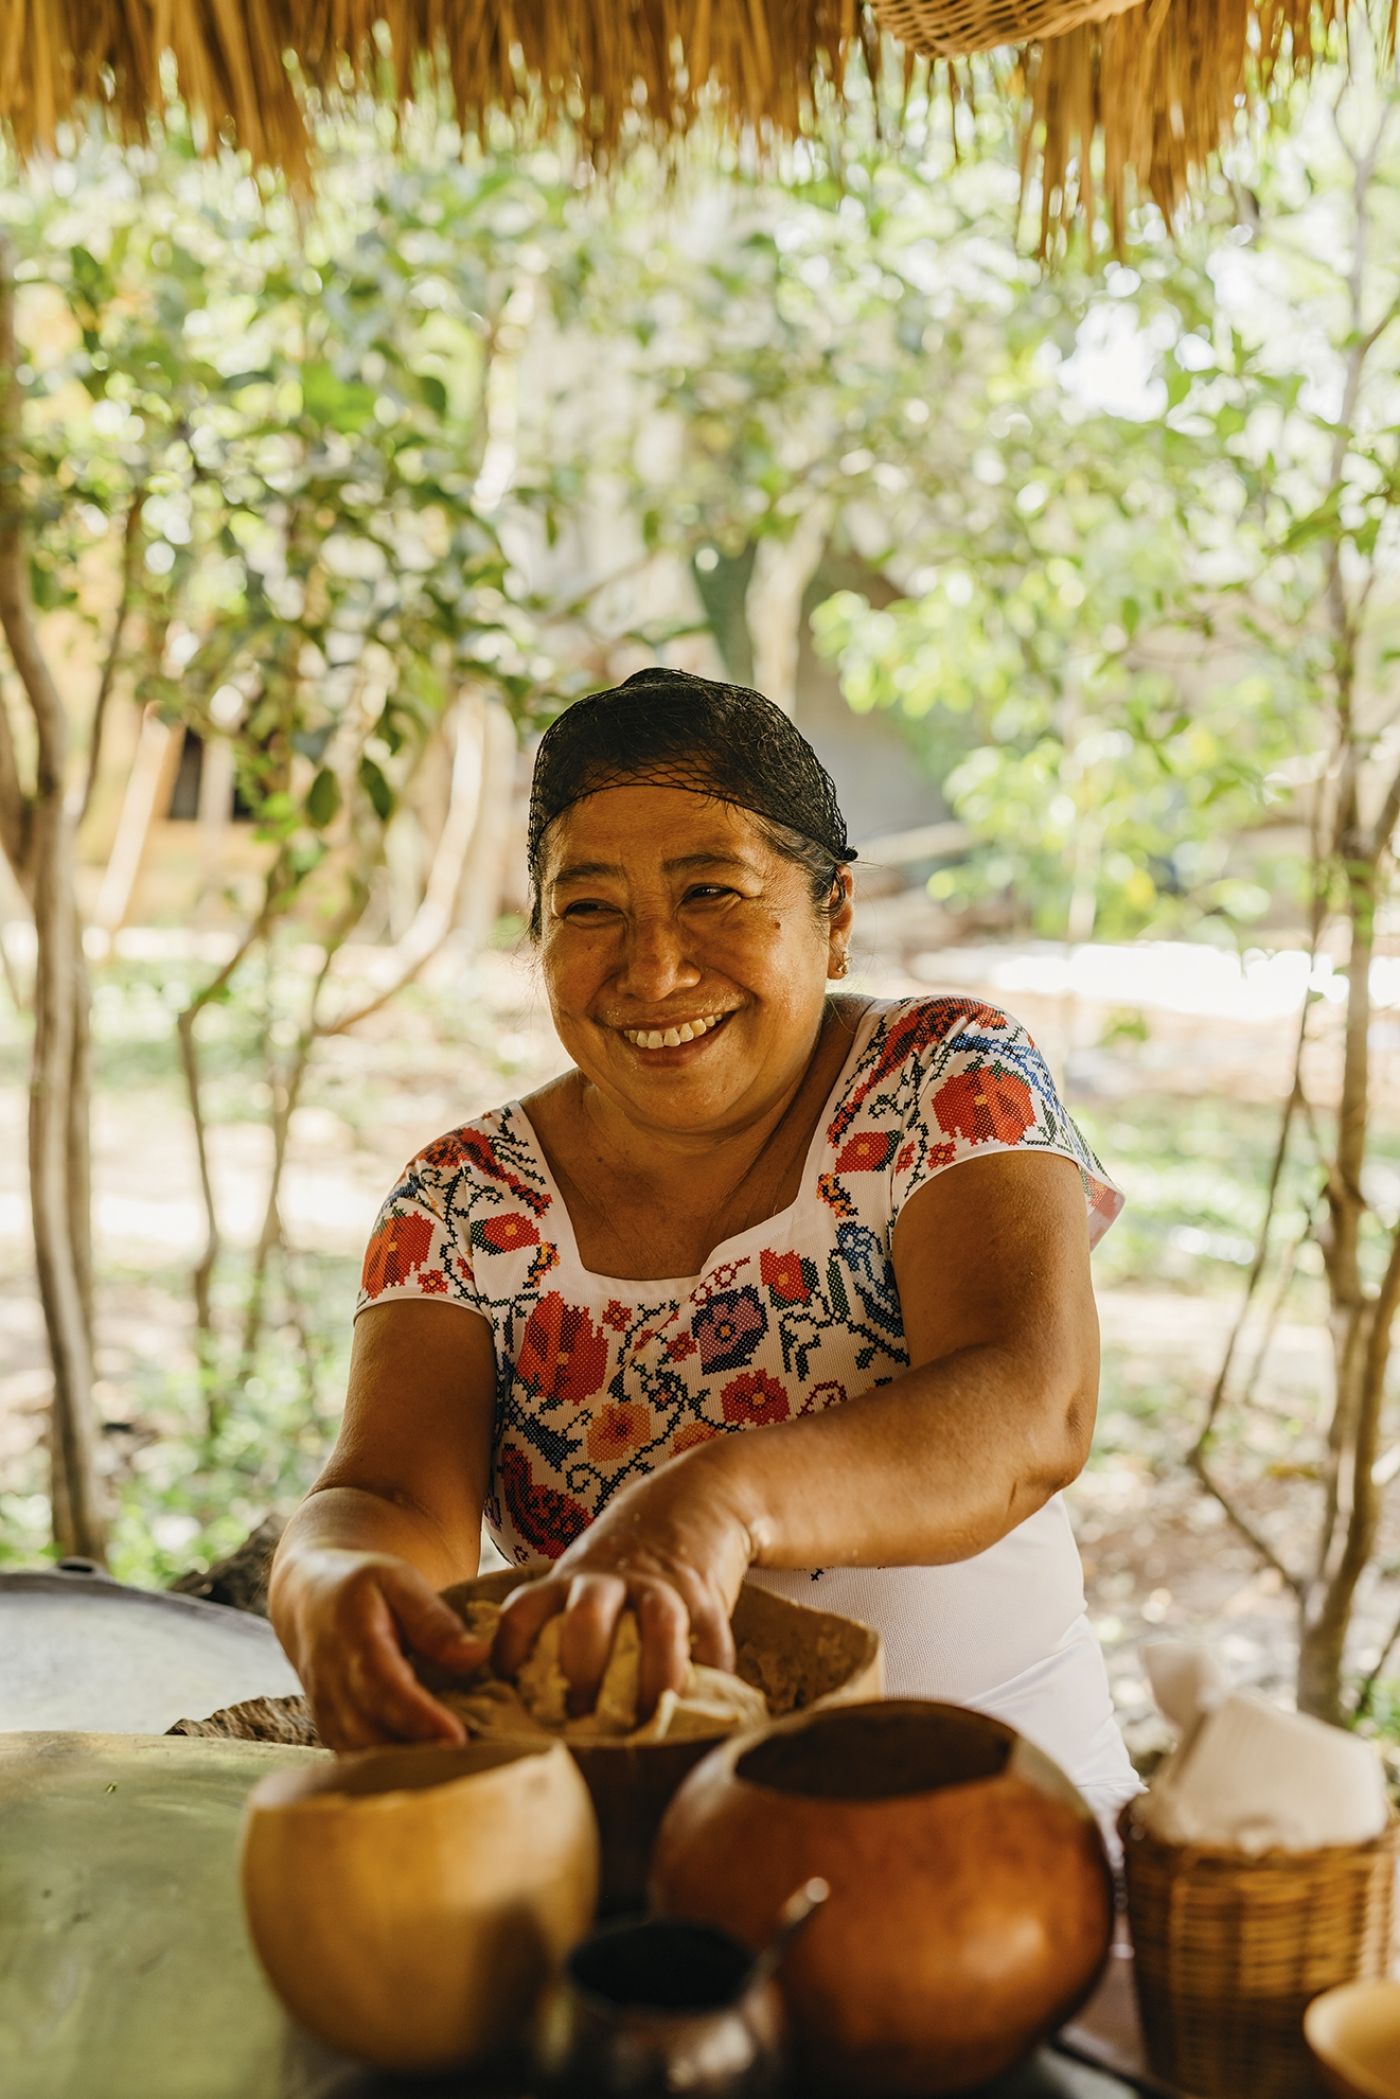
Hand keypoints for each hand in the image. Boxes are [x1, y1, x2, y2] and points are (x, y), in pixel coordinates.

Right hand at [276, 1548, 489, 1751]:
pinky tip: (428, 1771)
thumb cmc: (363, 1587)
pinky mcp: (330, 1729)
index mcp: (353, 1640)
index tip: (457, 1737)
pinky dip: (388, 1771)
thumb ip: (435, 1621)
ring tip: (456, 1772)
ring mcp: (326, 1711)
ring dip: (405, 1767)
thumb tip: (478, 1656)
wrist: (309, 1600)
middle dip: (418, 1752)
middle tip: (470, 1763)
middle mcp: (332, 1683)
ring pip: (361, 1754)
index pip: (384, 1687)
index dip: (419, 1717)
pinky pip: (355, 1760)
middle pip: (371, 1732)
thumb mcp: (400, 1582)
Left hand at [492, 1444, 756, 1720]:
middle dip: (583, 1673)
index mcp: (572, 1576)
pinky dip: (708, 1677)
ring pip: (659, 1629)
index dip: (510, 1650)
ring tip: (646, 1720)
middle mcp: (613, 1579)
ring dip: (651, 1681)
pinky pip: (711, 1641)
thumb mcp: (586, 1574)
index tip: (511, 1688)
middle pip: (588, 1620)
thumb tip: (535, 1695)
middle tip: (582, 1716)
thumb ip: (566, 1620)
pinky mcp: (707, 1596)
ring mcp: (663, 1585)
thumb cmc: (629, 1556)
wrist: (696, 1499)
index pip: (525, 1609)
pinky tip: (700, 1705)